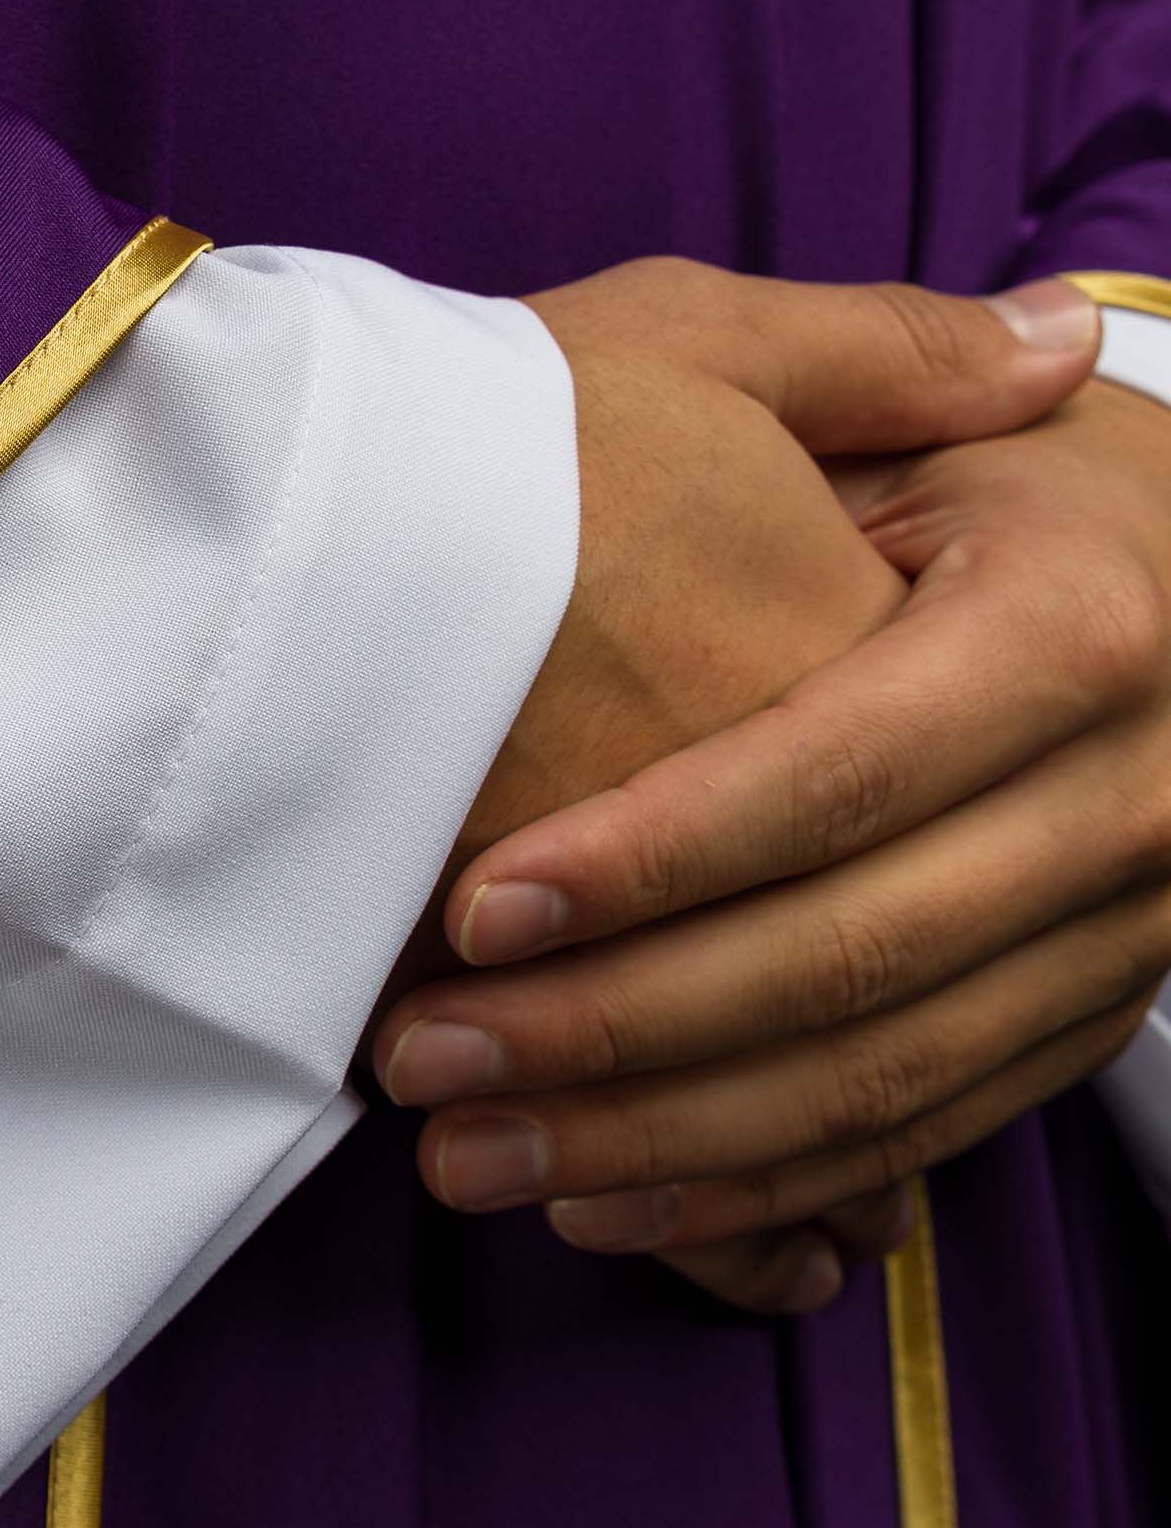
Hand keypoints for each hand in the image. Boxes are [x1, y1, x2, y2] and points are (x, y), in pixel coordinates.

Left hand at [389, 324, 1169, 1318]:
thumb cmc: (1003, 474)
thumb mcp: (933, 401)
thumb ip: (893, 357)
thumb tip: (1017, 325)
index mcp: (1078, 632)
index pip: (840, 775)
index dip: (655, 856)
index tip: (477, 910)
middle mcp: (1132, 804)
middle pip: (848, 959)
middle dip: (615, 1031)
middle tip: (426, 1061)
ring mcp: (1126, 935)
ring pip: (879, 1081)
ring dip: (659, 1142)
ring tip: (471, 1155)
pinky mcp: (1088, 1016)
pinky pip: (923, 1133)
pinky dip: (759, 1186)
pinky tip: (605, 1203)